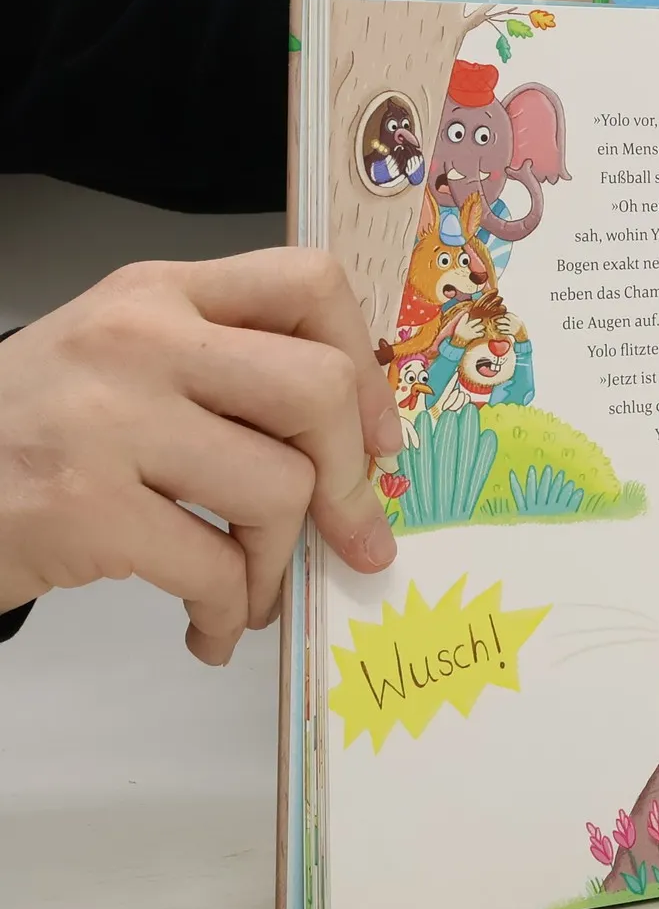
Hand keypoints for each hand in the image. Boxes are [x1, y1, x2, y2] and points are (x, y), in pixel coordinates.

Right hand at [0, 251, 402, 665]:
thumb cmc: (32, 432)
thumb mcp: (122, 362)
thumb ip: (227, 376)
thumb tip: (362, 452)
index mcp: (159, 291)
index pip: (309, 281)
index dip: (364, 365)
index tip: (375, 437)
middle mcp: (138, 337)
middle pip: (318, 389)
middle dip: (351, 478)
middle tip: (349, 531)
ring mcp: (108, 419)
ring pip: (280, 487)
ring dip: (280, 561)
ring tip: (252, 589)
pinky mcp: (83, 507)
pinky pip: (216, 567)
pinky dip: (230, 612)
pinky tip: (210, 627)